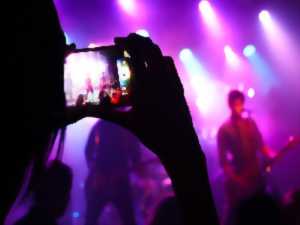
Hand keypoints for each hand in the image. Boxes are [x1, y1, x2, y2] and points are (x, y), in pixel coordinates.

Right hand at [84, 34, 198, 156]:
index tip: (117, 41)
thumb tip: (87, 111)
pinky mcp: (178, 86)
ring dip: (149, 47)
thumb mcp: (128, 123)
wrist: (179, 144)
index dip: (126, 44)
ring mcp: (171, 81)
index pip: (135, 55)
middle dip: (137, 40)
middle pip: (149, 49)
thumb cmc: (152, 135)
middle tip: (126, 40)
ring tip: (139, 48)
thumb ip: (107, 113)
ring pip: (160, 55)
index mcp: (144, 85)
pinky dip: (160, 58)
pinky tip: (155, 63)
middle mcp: (159, 78)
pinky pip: (170, 65)